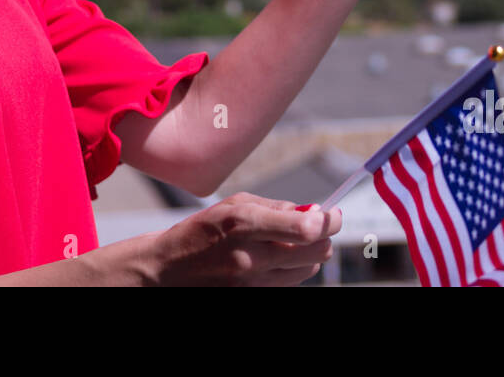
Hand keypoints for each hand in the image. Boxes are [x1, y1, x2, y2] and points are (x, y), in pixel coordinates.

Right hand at [147, 193, 341, 285]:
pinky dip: (292, 270)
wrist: (168, 270)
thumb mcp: (234, 205)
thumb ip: (276, 207)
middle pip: (315, 252)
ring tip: (291, 243)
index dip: (329, 221)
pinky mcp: (251, 298)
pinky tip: (276, 259)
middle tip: (320, 227)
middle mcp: (249, 257)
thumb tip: (314, 212)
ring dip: (309, 255)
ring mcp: (251, 284)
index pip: (305, 229)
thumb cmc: (202, 231)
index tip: (335, 214)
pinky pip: (289, 285)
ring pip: (306, 271)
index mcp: (244, 224)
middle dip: (324, 237)